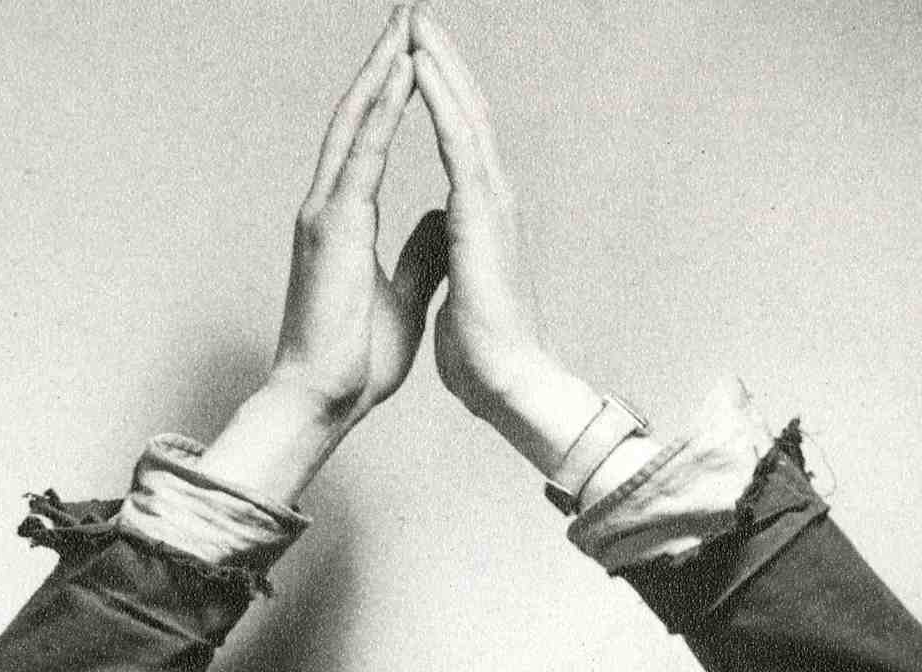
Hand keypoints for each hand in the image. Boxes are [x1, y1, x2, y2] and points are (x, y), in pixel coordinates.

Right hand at [268, 8, 447, 434]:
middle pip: (358, 115)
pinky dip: (382, 113)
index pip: (370, 140)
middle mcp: (329, 205)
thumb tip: (440, 218)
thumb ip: (418, 253)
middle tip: (408, 10)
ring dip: (382, 69)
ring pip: (356, 122)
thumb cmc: (354, 362)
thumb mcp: (402, 297)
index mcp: (345, 220)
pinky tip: (400, 76)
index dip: (391, 93)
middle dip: (384, 60)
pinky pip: (361, 156)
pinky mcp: (333, 228)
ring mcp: (326, 213)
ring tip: (406, 23)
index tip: (414, 52)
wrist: (323, 400)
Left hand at [407, 7, 556, 431]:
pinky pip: (456, 142)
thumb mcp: (457, 295)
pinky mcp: (482, 215)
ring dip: (439, 64)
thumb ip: (451, 261)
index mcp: (480, 218)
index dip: (439, 97)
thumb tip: (448, 247)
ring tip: (414, 22)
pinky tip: (416, 65)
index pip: (459, 141)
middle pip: (466, 112)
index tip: (415, 60)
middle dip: (440, 62)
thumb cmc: (485, 357)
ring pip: (464, 114)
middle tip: (416, 16)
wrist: (507, 385)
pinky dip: (438, 100)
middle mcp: (491, 200)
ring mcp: (491, 203)